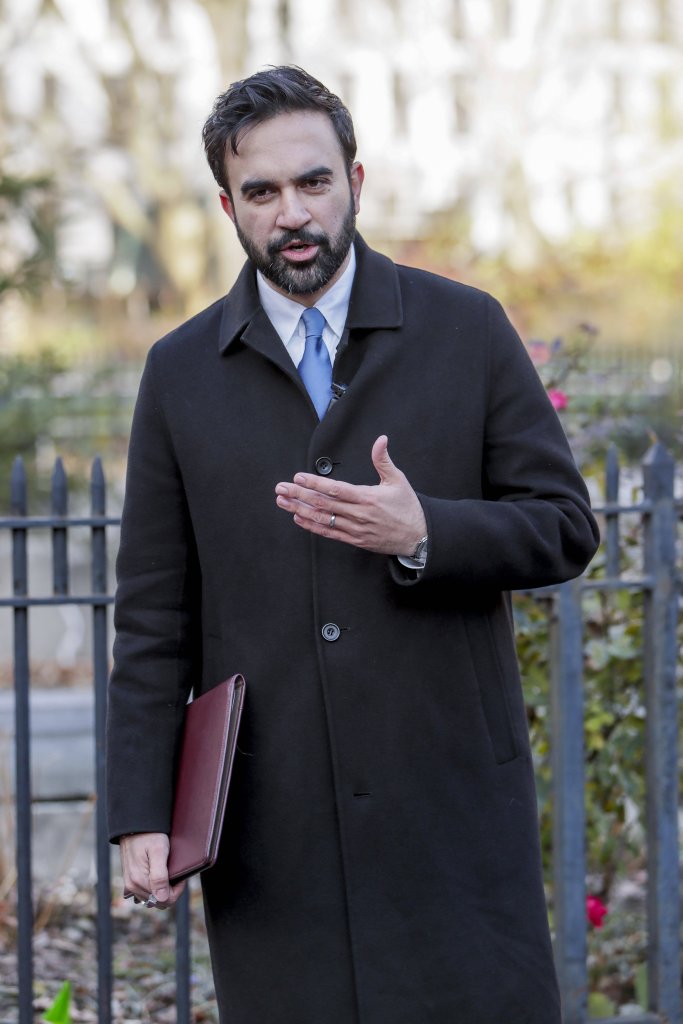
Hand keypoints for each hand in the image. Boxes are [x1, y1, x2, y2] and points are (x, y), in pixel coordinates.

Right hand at [120, 832, 185, 908]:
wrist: (134, 826)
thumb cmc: (149, 835)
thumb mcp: (159, 851)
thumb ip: (160, 876)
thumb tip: (162, 898)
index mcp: (139, 881)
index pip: (165, 900)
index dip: (177, 890)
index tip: (180, 877)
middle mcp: (132, 886)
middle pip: (158, 902)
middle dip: (170, 891)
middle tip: (175, 874)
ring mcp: (130, 885)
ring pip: (152, 899)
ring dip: (162, 890)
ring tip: (167, 874)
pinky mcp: (130, 881)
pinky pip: (144, 894)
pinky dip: (153, 889)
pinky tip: (157, 878)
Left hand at [275, 435, 426, 555]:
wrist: (419, 537)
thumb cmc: (408, 508)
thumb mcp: (398, 480)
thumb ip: (383, 460)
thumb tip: (380, 439)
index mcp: (368, 498)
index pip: (336, 490)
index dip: (315, 484)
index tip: (298, 478)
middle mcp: (359, 515)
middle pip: (323, 504)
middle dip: (299, 496)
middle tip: (281, 488)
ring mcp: (355, 529)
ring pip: (322, 519)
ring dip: (300, 510)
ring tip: (282, 502)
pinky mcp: (354, 540)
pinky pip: (329, 533)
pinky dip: (312, 526)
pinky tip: (298, 518)